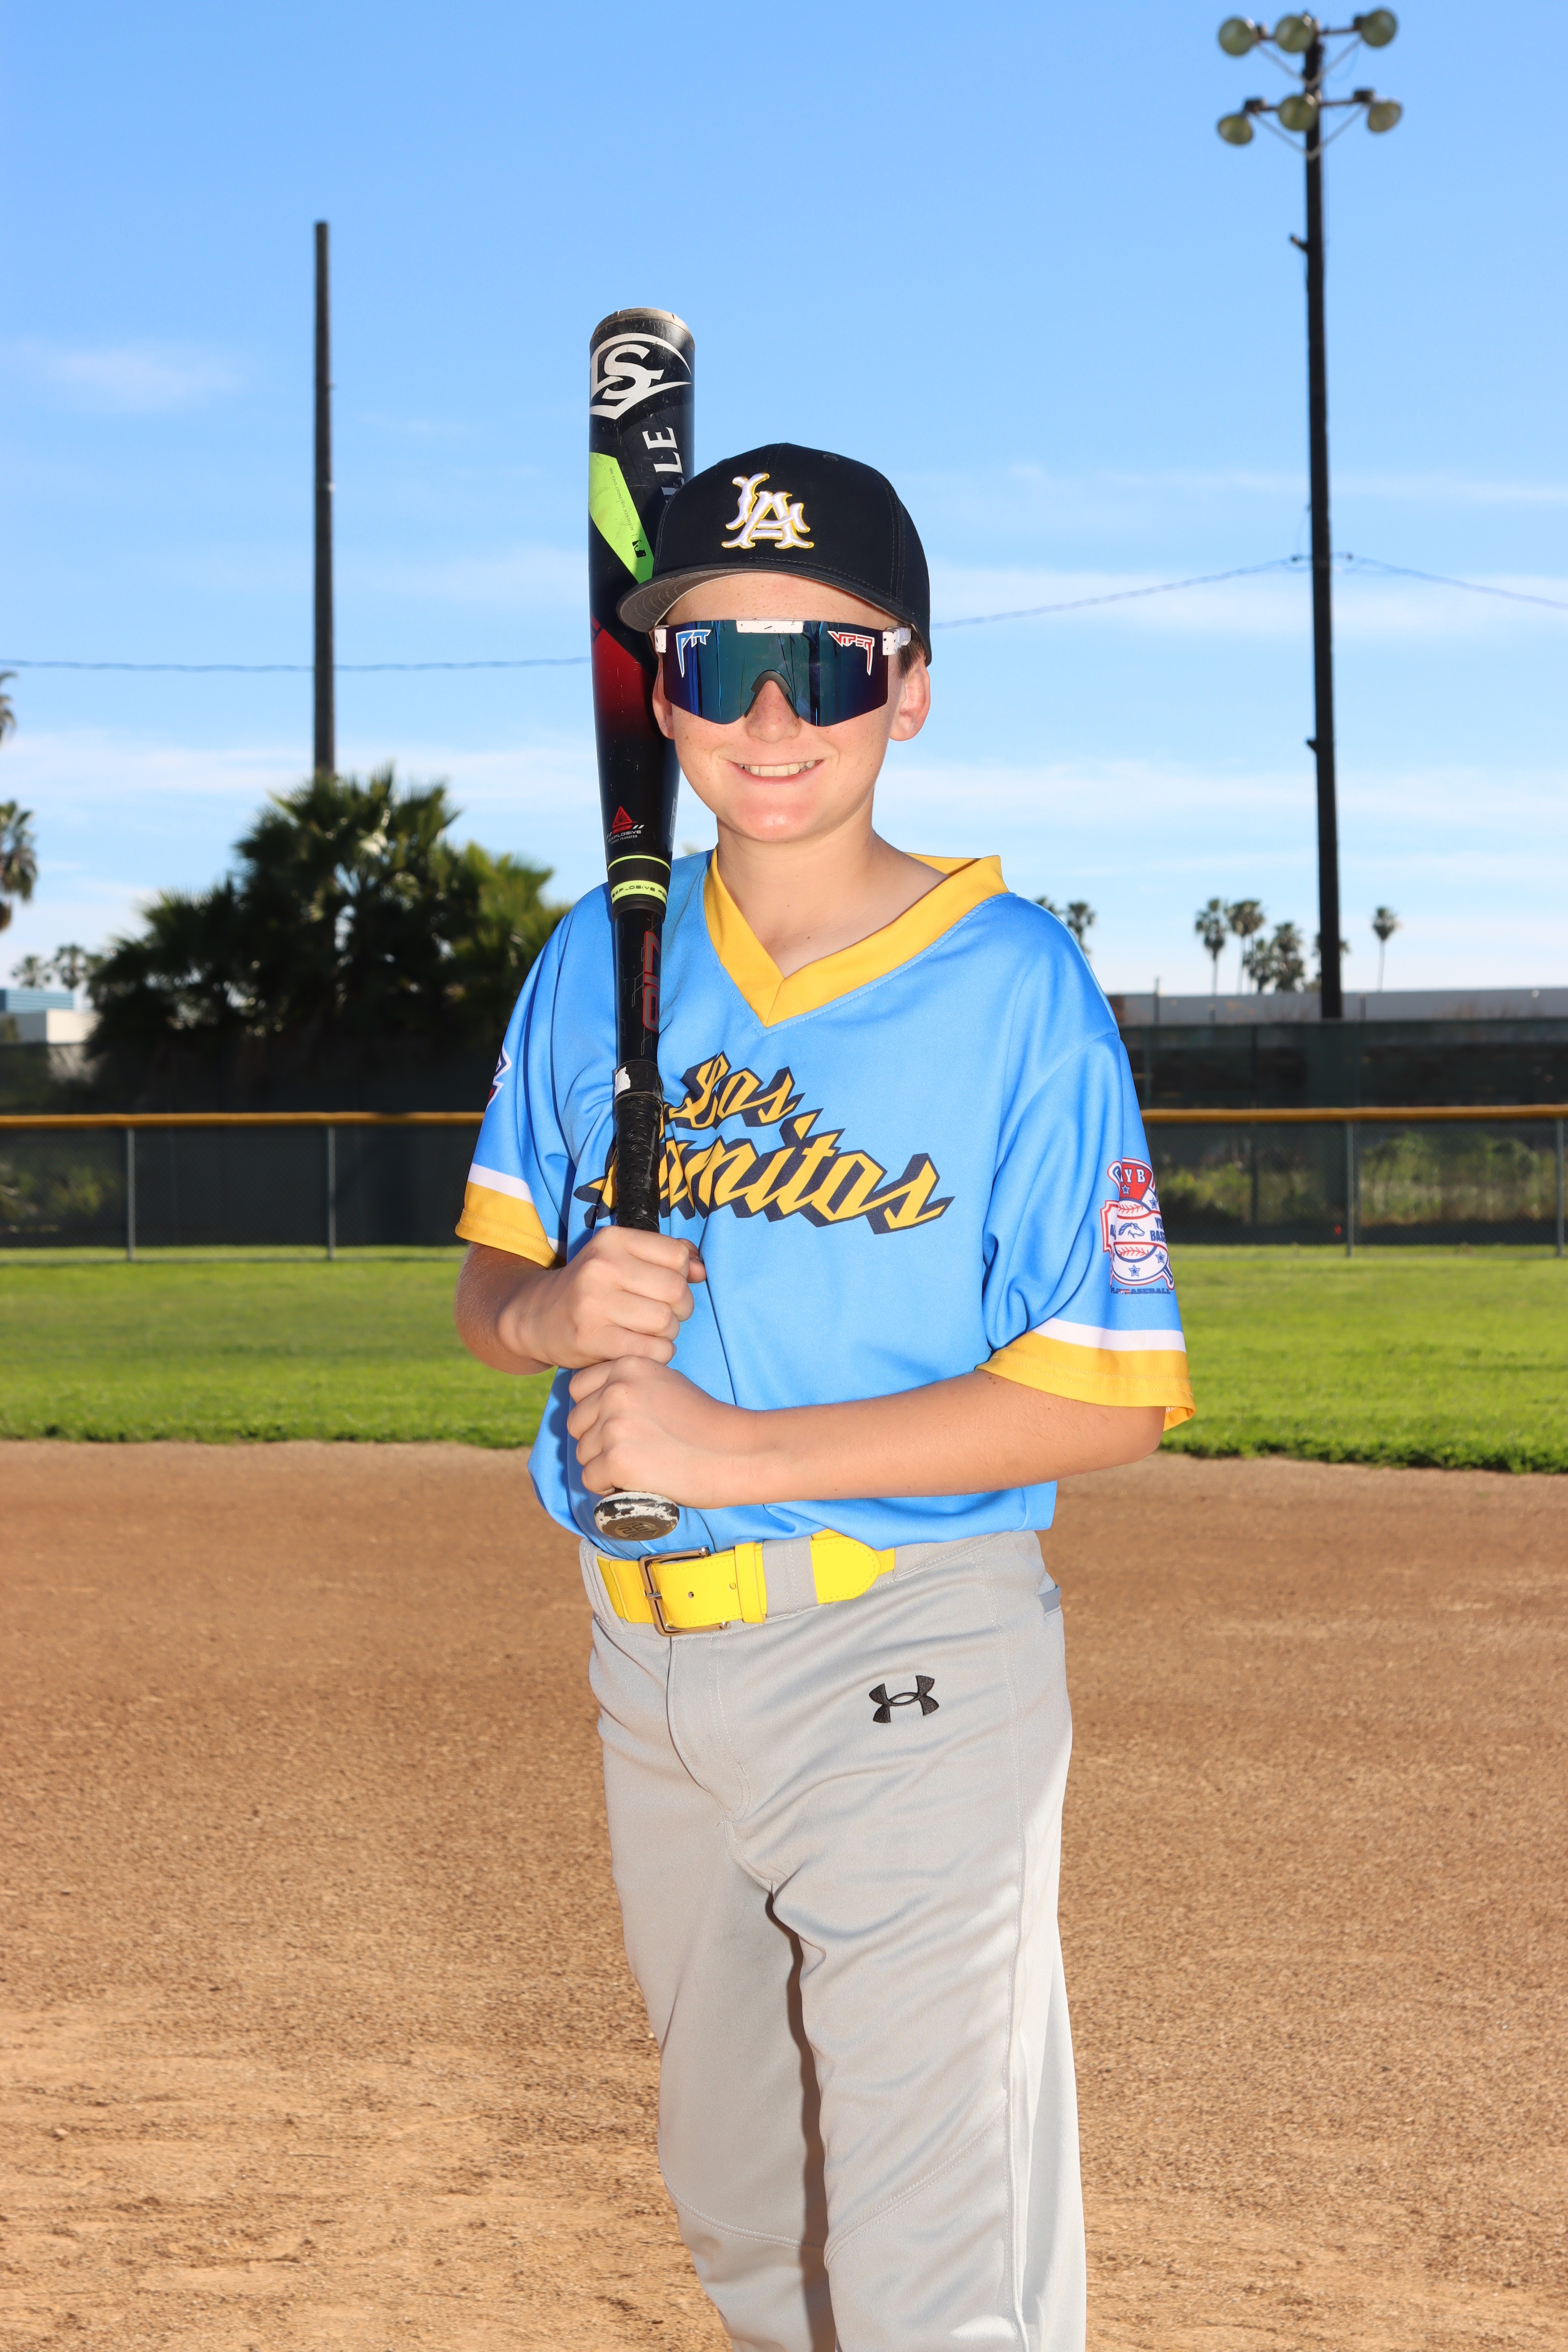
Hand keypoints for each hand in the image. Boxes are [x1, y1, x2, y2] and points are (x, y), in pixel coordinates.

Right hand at [504, 1227, 704, 1371]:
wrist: (537, 1317)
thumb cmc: (592, 1287)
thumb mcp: (621, 1256)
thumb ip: (666, 1255)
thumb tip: (702, 1270)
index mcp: (612, 1240)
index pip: (677, 1256)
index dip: (683, 1275)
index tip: (666, 1287)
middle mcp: (601, 1267)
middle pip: (676, 1291)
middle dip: (680, 1308)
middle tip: (665, 1315)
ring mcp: (594, 1304)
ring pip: (666, 1322)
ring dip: (668, 1333)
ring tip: (651, 1332)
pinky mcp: (591, 1339)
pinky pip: (651, 1351)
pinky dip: (657, 1353)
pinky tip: (643, 1348)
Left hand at [567, 1356, 750, 1506]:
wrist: (737, 1451)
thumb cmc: (707, 1423)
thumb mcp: (666, 1383)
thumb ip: (631, 1387)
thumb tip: (597, 1406)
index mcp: (627, 1366)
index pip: (578, 1390)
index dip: (593, 1413)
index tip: (618, 1427)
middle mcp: (616, 1391)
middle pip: (576, 1424)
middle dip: (596, 1441)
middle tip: (633, 1452)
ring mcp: (614, 1425)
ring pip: (582, 1453)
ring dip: (604, 1466)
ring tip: (642, 1467)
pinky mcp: (617, 1459)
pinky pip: (591, 1480)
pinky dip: (610, 1488)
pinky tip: (638, 1482)